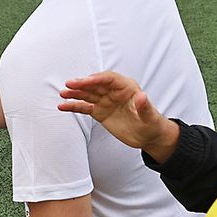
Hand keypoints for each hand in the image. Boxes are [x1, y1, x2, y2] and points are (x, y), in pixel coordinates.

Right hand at [59, 71, 179, 158]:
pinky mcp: (100, 112)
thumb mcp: (151, 117)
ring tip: (63, 93)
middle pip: (96, 85)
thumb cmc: (153, 125)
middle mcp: (114, 92)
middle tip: (70, 84)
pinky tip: (63, 106)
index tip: (86, 81)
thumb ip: (145, 106)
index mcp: (127, 88)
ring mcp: (106, 102)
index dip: (97, 79)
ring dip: (75, 93)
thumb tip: (141, 95)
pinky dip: (74, 106)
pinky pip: (85, 107)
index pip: (110, 79)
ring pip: (88, 94)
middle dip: (82, 84)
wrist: (149, 137)